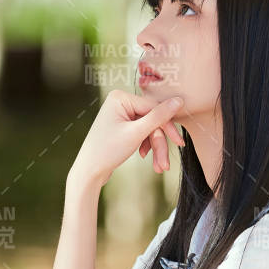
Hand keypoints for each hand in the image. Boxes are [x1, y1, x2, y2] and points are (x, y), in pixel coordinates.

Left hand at [71, 90, 186, 187]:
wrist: (89, 171)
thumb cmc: (107, 150)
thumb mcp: (136, 133)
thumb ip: (159, 116)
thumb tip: (179, 100)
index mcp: (121, 97)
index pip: (154, 107)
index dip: (167, 126)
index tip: (179, 142)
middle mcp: (120, 102)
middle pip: (152, 119)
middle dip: (159, 143)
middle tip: (164, 164)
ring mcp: (121, 114)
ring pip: (148, 128)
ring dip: (155, 147)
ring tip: (159, 167)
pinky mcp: (122, 125)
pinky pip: (141, 132)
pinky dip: (146, 145)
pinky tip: (144, 156)